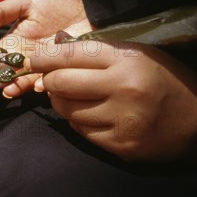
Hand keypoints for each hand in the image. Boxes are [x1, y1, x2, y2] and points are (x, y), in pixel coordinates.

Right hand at [0, 0, 92, 97]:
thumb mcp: (27, 2)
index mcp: (13, 43)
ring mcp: (42, 69)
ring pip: (23, 82)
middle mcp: (24, 59)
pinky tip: (40, 85)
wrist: (93, 10)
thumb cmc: (59, 5)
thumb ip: (0, 12)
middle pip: (3, 74)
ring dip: (15, 87)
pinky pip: (49, 85)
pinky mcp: (61, 75)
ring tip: (10, 89)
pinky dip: (42, 86)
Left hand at [31, 41, 196, 161]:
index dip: (44, 56)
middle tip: (48, 79)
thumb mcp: (136, 54)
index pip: (70, 54)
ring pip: (66, 109)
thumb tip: (51, 52)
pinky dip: (78, 121)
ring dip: (61, 102)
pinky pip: (80, 130)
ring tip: (73, 96)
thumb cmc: (163, 79)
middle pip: (60, 83)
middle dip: (47, 80)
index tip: (33, 58)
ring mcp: (122, 119)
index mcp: (128, 59)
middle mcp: (124, 88)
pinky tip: (92, 113)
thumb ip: (98, 52)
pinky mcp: (120, 144)